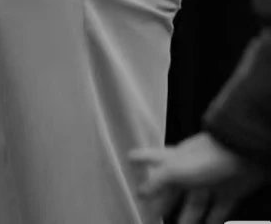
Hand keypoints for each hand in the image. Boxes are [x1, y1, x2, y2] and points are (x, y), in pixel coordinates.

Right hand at [129, 131, 267, 223]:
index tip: (130, 161)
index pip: (152, 158)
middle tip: (154, 215)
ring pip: (194, 205)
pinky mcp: (226, 194)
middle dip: (164, 203)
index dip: (141, 160)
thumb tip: (140, 191)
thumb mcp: (175, 169)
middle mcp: (190, 170)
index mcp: (174, 160)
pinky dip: (212, 221)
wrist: (243, 156)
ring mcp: (208, 182)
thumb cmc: (207, 157)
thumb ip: (157, 181)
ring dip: (187, 219)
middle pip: (173, 190)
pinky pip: (217, 213)